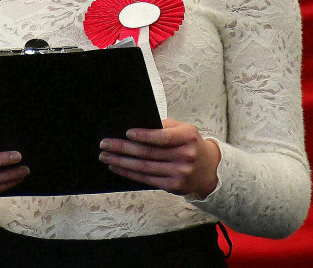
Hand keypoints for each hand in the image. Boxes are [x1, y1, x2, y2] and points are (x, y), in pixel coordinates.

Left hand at [99, 118, 219, 198]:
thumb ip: (165, 126)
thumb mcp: (184, 130)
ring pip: (144, 167)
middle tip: (105, 144)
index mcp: (188, 137)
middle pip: (149, 153)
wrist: (208, 169)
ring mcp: (180, 173)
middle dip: (124, 148)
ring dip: (121, 161)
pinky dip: (128, 172)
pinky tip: (116, 166)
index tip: (127, 133)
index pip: (164, 137)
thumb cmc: (190, 144)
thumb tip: (137, 126)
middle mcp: (185, 156)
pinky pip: (146, 178)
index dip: (145, 135)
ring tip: (105, 156)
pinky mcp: (173, 186)